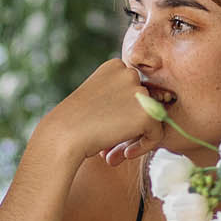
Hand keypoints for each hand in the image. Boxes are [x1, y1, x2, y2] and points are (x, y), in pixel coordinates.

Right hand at [41, 59, 162, 166]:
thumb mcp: (97, 100)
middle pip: (146, 103)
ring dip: (138, 137)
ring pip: (154, 118)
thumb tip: (156, 109)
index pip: (134, 91)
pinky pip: (157, 134)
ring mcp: (139, 91)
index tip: (108, 129)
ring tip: (117, 152)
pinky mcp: (148, 112)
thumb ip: (121, 99)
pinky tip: (124, 153)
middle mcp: (130, 73)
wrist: (63, 135)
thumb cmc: (74, 123)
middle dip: (132, 126)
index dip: (124, 113)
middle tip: (112, 146)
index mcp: (115, 66)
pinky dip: (144, 147)